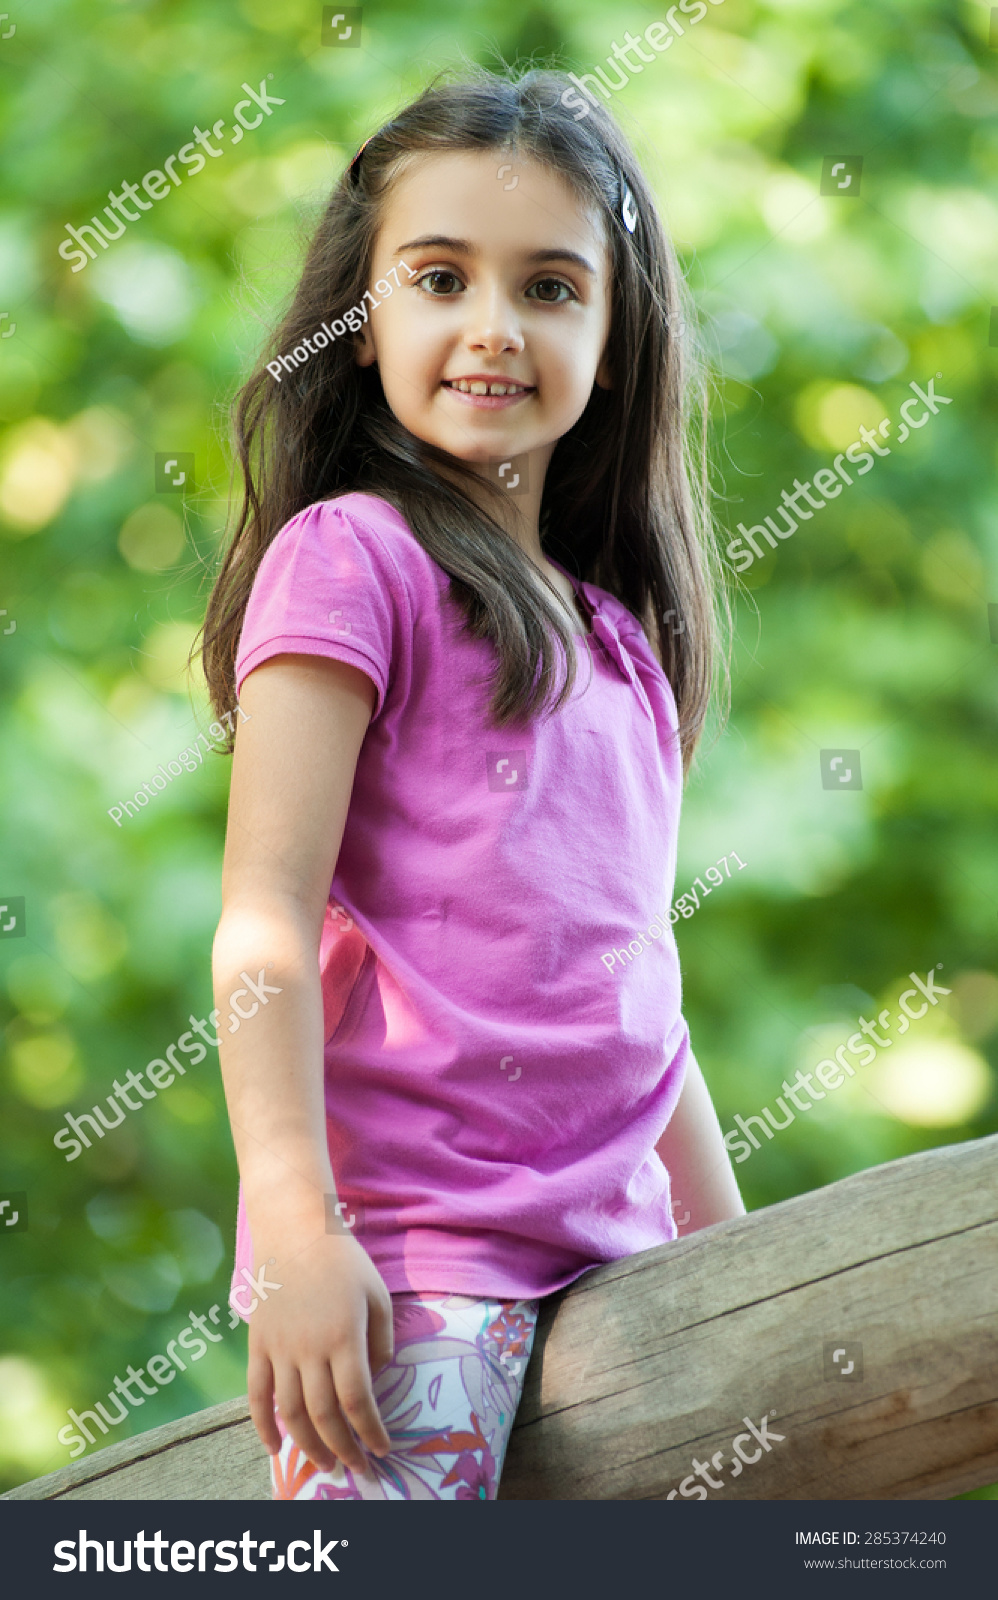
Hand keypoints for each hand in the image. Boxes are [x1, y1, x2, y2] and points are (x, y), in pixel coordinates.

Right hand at [246, 1228, 394, 1475]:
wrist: (294, 1229)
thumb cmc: (343, 1259)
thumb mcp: (378, 1294)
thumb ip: (380, 1342)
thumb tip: (374, 1380)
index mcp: (344, 1338)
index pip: (358, 1401)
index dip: (371, 1431)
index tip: (383, 1449)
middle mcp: (309, 1350)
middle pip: (324, 1415)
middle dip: (343, 1449)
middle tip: (357, 1468)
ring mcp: (279, 1348)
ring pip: (290, 1413)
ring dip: (308, 1445)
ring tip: (324, 1464)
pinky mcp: (257, 1344)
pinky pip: (256, 1394)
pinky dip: (262, 1426)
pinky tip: (276, 1449)